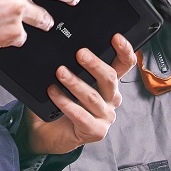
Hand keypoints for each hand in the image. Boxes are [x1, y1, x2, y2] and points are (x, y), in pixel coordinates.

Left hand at [24, 33, 133, 154]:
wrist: (45, 133)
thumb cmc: (58, 103)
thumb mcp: (67, 81)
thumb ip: (71, 66)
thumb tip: (62, 48)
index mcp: (109, 84)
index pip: (125, 65)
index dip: (125, 50)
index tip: (116, 37)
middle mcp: (111, 99)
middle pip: (110, 79)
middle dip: (95, 64)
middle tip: (80, 53)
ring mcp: (105, 116)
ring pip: (93, 97)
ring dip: (75, 83)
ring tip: (60, 72)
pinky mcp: (96, 131)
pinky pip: (81, 115)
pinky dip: (65, 103)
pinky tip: (54, 93)